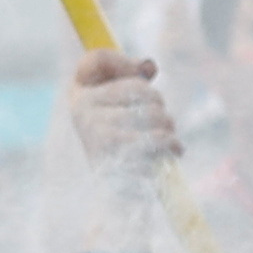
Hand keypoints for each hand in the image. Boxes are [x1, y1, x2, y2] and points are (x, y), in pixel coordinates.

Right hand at [63, 48, 177, 179]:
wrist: (114, 192)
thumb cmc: (122, 142)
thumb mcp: (121, 104)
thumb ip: (132, 75)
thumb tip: (149, 66)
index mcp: (79, 93)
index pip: (96, 59)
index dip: (122, 62)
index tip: (142, 73)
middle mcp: (80, 109)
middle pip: (140, 88)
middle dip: (160, 105)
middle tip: (165, 121)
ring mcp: (94, 132)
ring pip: (154, 114)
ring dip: (170, 128)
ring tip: (172, 140)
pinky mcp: (113, 157)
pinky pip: (156, 141)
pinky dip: (171, 147)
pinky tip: (172, 153)